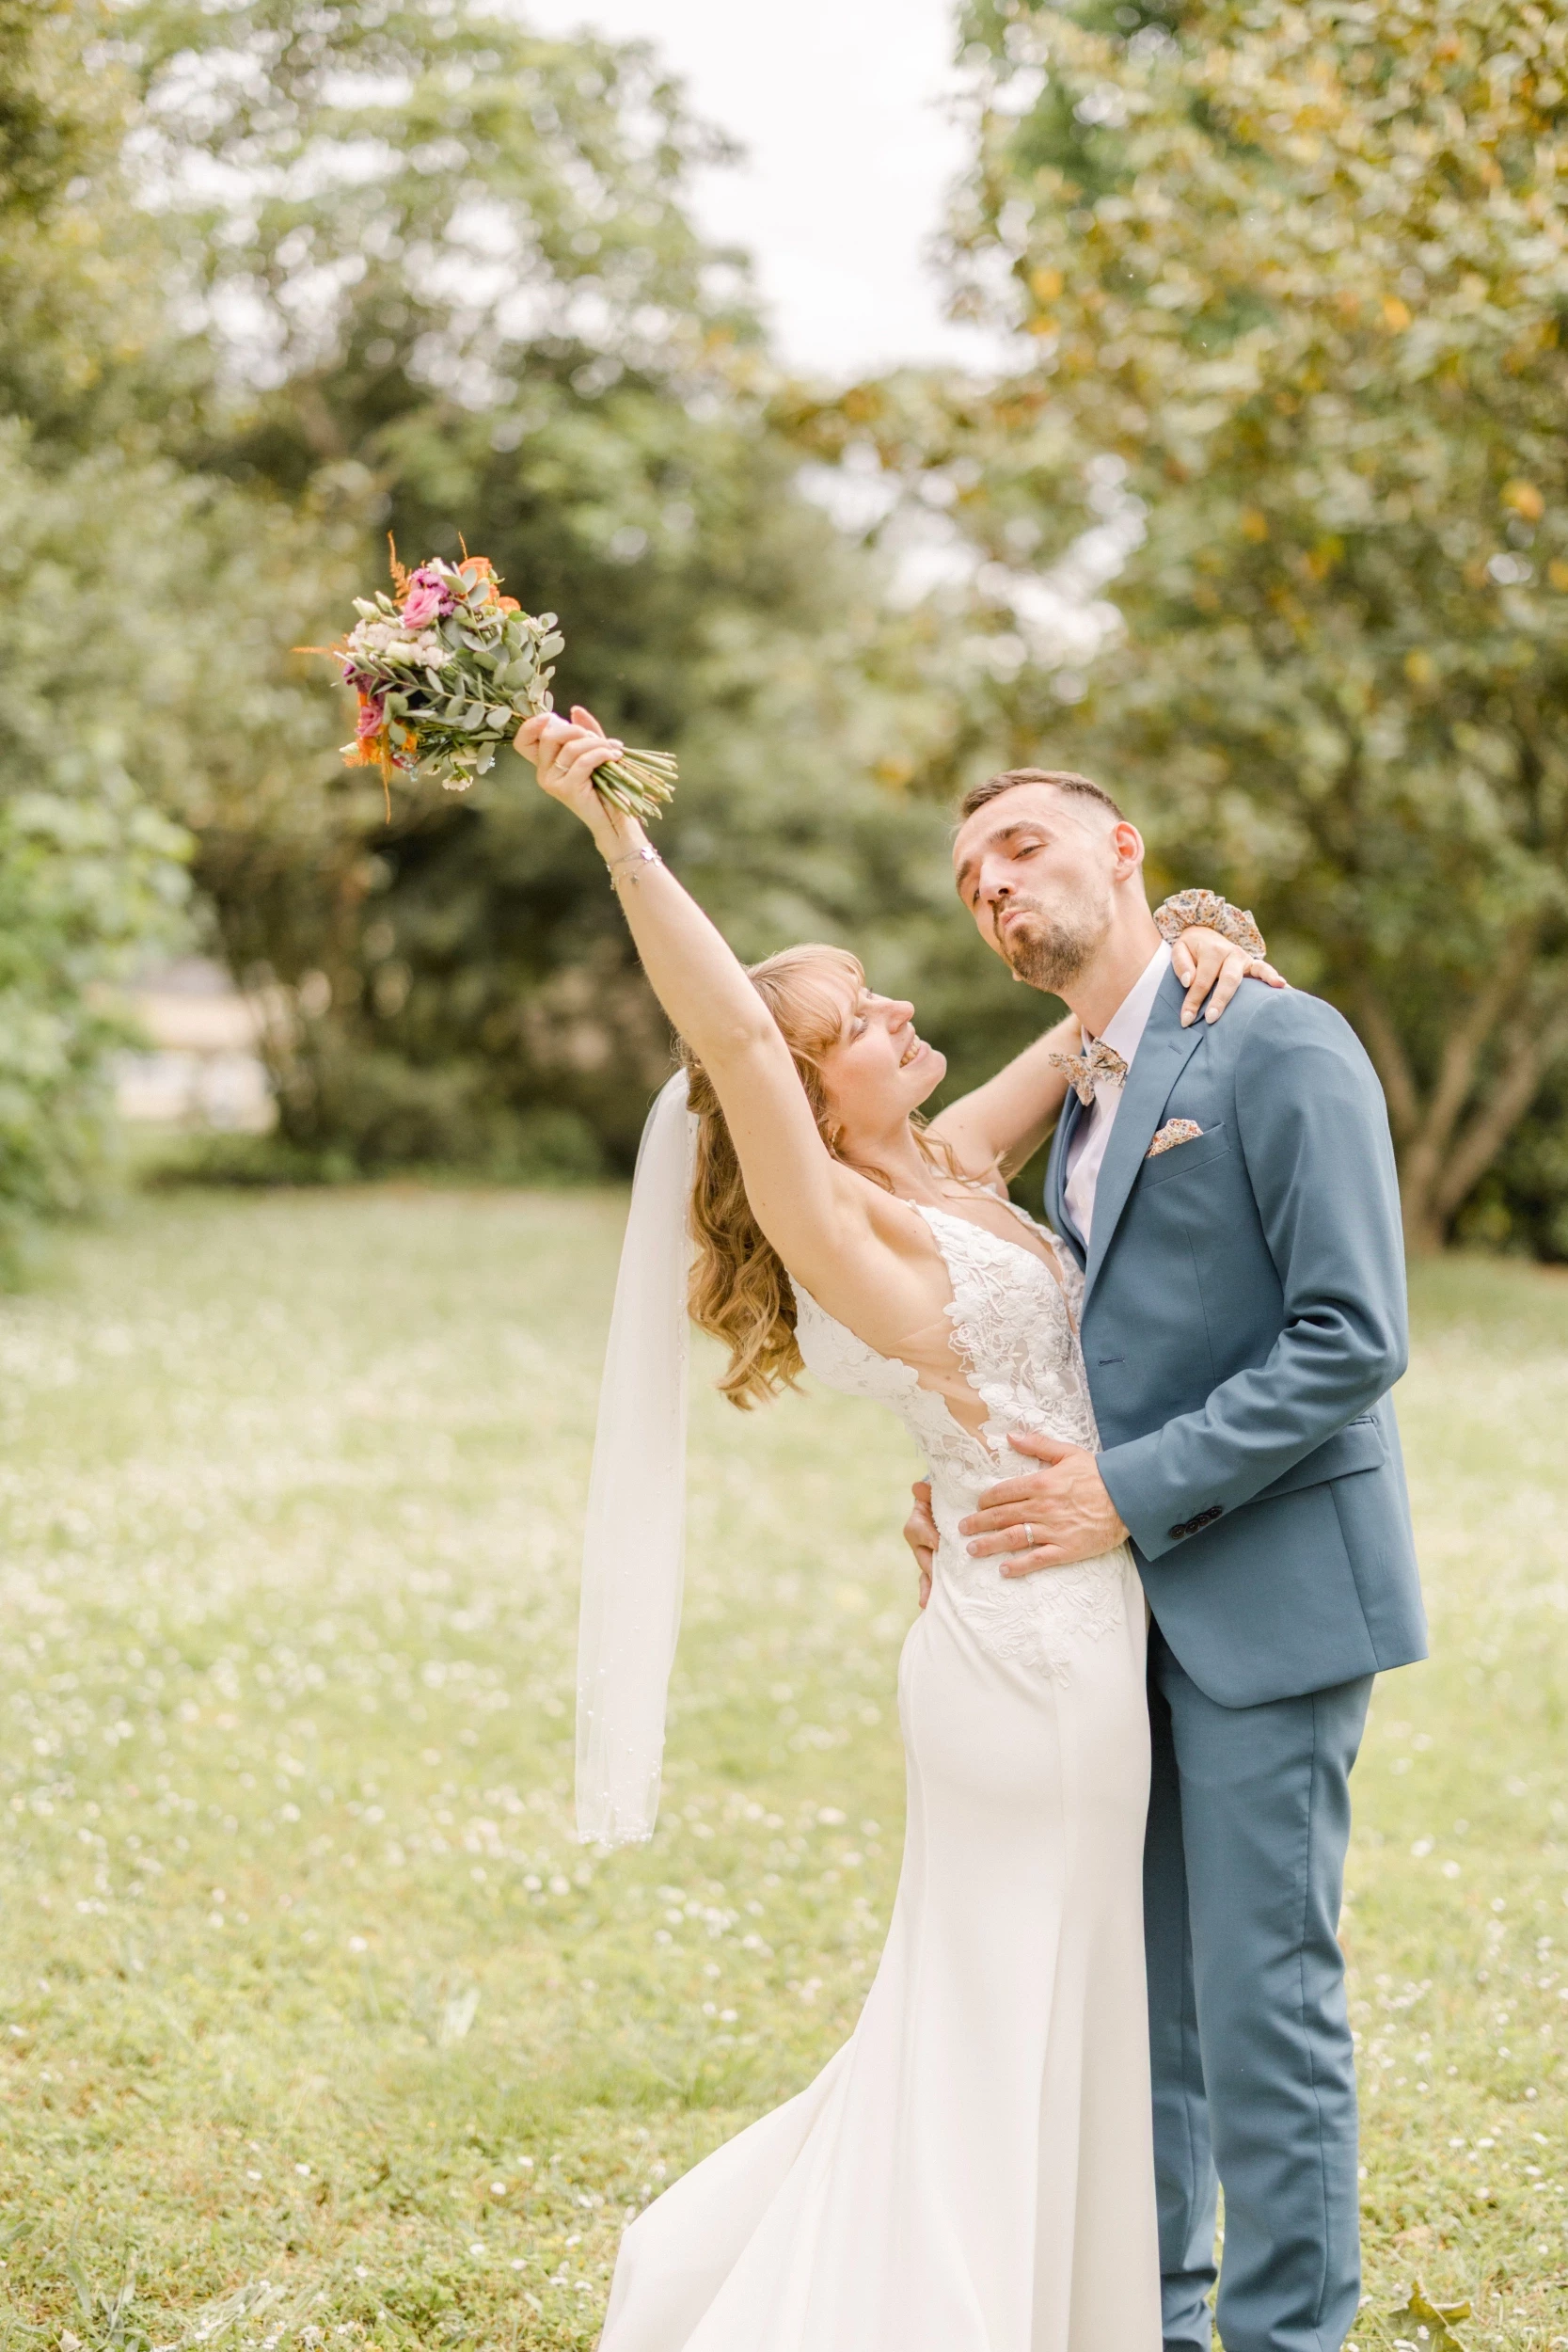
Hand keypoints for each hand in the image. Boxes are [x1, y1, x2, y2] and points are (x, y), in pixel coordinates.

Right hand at [514, 705, 627, 841]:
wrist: (615, 818)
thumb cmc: (605, 785)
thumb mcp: (594, 751)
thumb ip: (585, 730)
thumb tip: (574, 710)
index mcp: (545, 763)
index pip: (522, 741)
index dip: (531, 725)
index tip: (552, 717)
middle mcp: (543, 773)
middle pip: (549, 736)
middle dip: (575, 729)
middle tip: (596, 737)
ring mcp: (553, 782)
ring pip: (571, 747)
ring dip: (596, 742)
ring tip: (613, 748)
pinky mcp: (567, 790)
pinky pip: (584, 761)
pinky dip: (602, 753)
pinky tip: (615, 755)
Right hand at [903, 1479, 935, 1610]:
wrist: (955, 1505)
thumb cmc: (947, 1497)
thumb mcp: (939, 1492)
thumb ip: (929, 1491)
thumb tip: (918, 1487)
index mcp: (919, 1521)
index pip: (917, 1530)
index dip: (927, 1536)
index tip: (937, 1543)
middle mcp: (922, 1541)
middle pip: (921, 1556)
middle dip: (928, 1568)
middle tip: (935, 1577)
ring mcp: (930, 1555)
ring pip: (926, 1572)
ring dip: (927, 1587)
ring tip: (927, 1602)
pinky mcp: (941, 1566)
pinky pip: (935, 1581)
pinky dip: (932, 1593)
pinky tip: (931, 1606)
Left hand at [959, 1431, 1127, 1575]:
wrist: (1128, 1498)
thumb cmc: (1098, 1474)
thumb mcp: (1068, 1453)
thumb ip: (1037, 1444)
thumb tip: (1011, 1436)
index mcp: (1040, 1483)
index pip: (1003, 1492)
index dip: (986, 1500)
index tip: (977, 1505)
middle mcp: (1041, 1508)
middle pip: (1001, 1516)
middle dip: (978, 1523)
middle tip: (962, 1529)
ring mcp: (1052, 1530)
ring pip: (1012, 1538)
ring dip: (989, 1545)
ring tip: (972, 1549)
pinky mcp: (1065, 1549)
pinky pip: (1037, 1559)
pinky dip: (1018, 1566)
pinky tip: (1003, 1570)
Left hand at [1171, 927, 1285, 1027]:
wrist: (1204, 933)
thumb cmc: (1191, 949)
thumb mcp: (1179, 951)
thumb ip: (1181, 965)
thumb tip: (1189, 981)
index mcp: (1212, 950)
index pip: (1201, 981)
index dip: (1193, 1001)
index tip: (1186, 1020)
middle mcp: (1231, 953)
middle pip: (1228, 980)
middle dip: (1219, 1001)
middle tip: (1211, 1019)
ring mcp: (1245, 959)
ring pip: (1253, 973)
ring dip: (1260, 985)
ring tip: (1269, 998)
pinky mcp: (1253, 964)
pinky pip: (1265, 970)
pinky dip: (1274, 978)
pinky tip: (1284, 987)